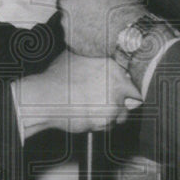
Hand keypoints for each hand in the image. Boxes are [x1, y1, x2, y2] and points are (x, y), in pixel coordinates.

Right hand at [13, 51, 142, 137]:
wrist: (45, 98)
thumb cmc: (56, 79)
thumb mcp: (76, 56)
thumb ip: (93, 57)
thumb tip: (97, 53)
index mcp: (113, 65)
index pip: (133, 77)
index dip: (128, 85)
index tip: (122, 90)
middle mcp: (118, 83)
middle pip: (134, 96)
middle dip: (124, 101)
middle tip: (108, 102)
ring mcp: (114, 102)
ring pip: (123, 114)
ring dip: (113, 114)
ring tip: (95, 109)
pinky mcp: (107, 119)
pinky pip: (111, 126)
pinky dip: (103, 124)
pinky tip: (88, 116)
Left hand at [57, 0, 146, 56]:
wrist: (129, 33)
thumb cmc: (125, 6)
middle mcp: (65, 1)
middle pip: (65, 0)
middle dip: (75, 3)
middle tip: (92, 9)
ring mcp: (65, 22)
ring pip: (67, 18)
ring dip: (78, 19)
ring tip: (96, 23)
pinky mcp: (69, 40)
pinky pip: (71, 35)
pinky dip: (80, 35)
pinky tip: (94, 34)